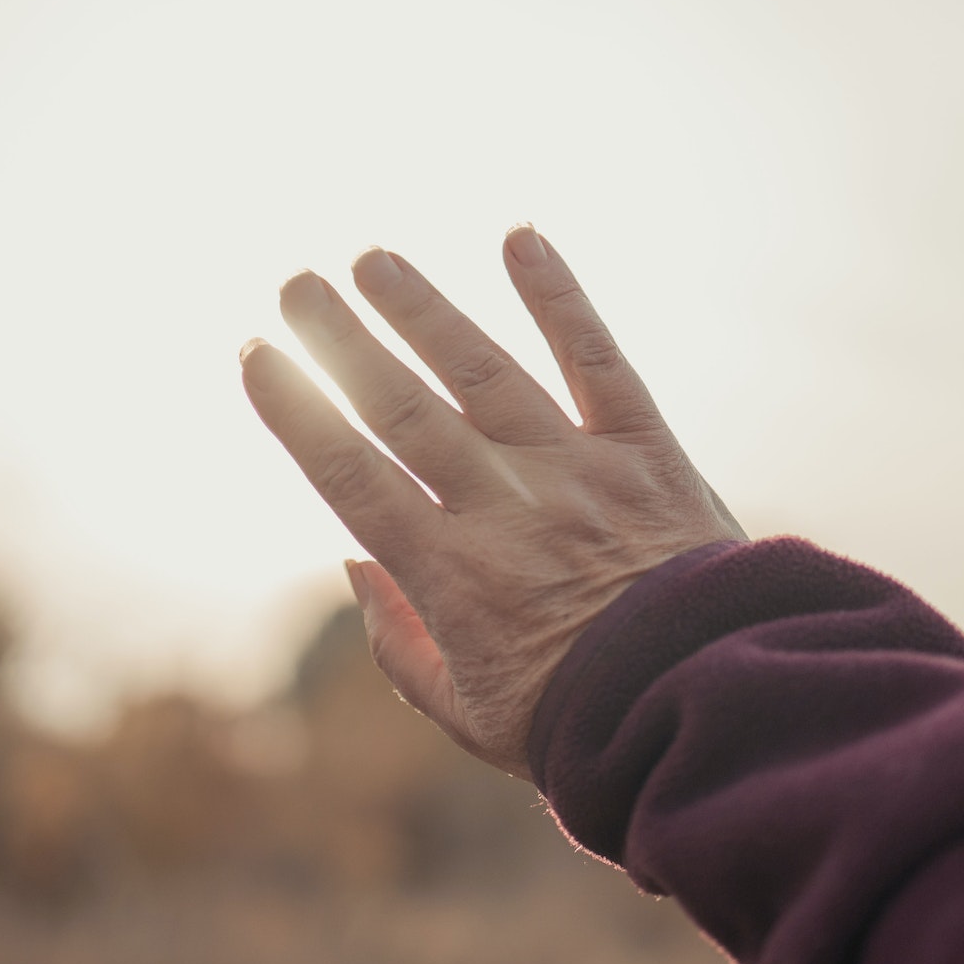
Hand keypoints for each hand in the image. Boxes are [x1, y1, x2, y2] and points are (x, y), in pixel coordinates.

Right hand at [240, 226, 743, 781]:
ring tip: (373, 260)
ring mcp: (577, 472)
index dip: (296, 410)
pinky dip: (558, 298)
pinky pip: (597, 360)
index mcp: (450, 576)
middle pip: (403, 408)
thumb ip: (400, 645)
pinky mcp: (646, 451)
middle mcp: (504, 509)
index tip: (254, 355)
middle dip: (341, 341)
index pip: (351, 475)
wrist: (710, 711)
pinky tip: (519, 239)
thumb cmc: (580, 725)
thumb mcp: (468, 714)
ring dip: (422, 309)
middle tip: (295, 285)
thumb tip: (354, 563)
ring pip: (482, 371)